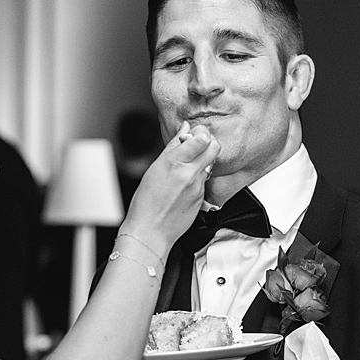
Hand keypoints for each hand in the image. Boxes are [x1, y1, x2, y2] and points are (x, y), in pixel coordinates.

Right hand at [121, 122, 219, 255]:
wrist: (150, 231)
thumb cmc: (145, 202)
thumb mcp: (154, 168)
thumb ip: (172, 146)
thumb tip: (184, 129)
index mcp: (174, 163)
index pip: (202, 138)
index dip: (200, 132)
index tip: (193, 134)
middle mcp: (189, 174)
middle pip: (214, 147)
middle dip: (208, 141)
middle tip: (197, 144)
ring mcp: (198, 186)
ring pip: (211, 162)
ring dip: (203, 158)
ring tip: (188, 164)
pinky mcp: (202, 197)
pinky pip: (205, 179)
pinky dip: (199, 175)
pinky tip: (185, 182)